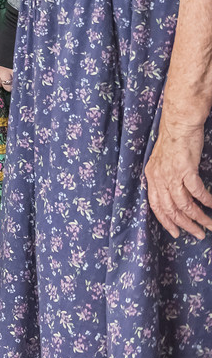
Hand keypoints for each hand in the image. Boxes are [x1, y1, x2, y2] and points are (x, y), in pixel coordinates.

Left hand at [145, 119, 211, 238]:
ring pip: (184, 204)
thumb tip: (174, 196)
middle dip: (185, 225)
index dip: (166, 221)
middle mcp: (158, 177)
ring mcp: (171, 173)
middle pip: (170, 209)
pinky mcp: (185, 169)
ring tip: (208, 225)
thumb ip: (165, 178)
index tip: (175, 233)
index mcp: (151, 176)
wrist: (178, 123)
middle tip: (198, 234)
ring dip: (198, 217)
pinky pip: (196, 191)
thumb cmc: (173, 141)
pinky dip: (205, 200)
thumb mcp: (162, 162)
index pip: (155, 205)